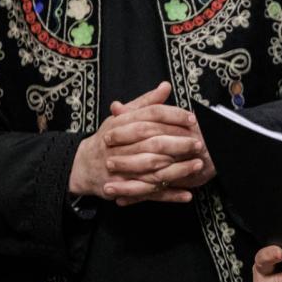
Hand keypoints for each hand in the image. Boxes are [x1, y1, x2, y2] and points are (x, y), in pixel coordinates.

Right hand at [68, 82, 209, 204]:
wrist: (82, 166)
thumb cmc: (108, 138)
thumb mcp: (122, 117)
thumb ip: (146, 103)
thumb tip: (166, 86)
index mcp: (120, 125)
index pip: (149, 116)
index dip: (172, 116)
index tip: (192, 118)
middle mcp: (118, 146)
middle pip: (152, 143)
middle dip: (178, 143)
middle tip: (199, 143)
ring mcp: (120, 170)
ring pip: (152, 170)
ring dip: (177, 169)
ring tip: (198, 165)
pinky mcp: (123, 189)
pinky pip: (149, 193)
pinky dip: (169, 195)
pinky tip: (187, 194)